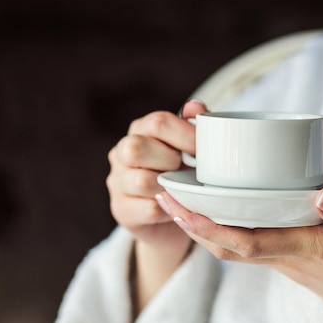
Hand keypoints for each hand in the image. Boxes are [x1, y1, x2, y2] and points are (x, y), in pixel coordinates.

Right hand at [106, 99, 207, 308]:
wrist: (172, 216)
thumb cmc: (182, 172)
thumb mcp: (191, 147)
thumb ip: (195, 126)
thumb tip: (195, 107)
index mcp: (140, 130)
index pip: (157, 123)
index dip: (186, 135)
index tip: (205, 150)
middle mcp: (121, 152)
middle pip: (136, 148)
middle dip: (170, 160)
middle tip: (186, 170)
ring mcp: (117, 182)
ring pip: (142, 181)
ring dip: (170, 187)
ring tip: (183, 189)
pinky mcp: (121, 210)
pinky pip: (149, 209)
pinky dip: (170, 209)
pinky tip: (179, 206)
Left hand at [159, 187, 322, 322]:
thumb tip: (320, 192)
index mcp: (306, 250)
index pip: (242, 239)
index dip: (205, 224)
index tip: (176, 204)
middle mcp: (291, 259)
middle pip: (228, 245)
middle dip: (193, 223)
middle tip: (166, 193)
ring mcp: (293, 264)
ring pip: (238, 247)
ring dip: (208, 226)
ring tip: (188, 198)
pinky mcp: (300, 263)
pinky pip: (255, 246)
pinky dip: (233, 230)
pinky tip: (233, 210)